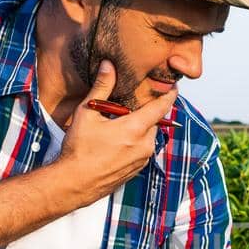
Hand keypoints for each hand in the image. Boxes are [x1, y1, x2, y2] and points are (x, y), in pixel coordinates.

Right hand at [49, 61, 176, 208]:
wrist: (74, 183)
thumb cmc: (79, 148)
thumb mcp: (87, 113)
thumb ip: (101, 87)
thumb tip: (108, 65)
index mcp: (136, 129)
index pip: (161, 107)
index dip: (169, 95)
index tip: (173, 86)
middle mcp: (145, 145)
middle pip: (153, 121)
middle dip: (144, 112)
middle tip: (130, 105)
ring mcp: (142, 160)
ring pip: (147, 136)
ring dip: (138, 128)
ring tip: (118, 124)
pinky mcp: (137, 170)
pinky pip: (142, 149)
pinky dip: (135, 142)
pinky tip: (116, 142)